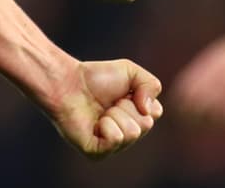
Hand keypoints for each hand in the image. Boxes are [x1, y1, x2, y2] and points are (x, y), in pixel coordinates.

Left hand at [47, 59, 163, 157]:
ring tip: (101, 112)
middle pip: (145, 124)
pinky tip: (95, 123)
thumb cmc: (97, 78)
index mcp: (136, 118)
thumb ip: (151, 85)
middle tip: (110, 102)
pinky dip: (106, 125)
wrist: (69, 83)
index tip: (124, 92)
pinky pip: (115, 139)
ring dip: (116, 114)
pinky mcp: (98, 153)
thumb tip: (149, 111)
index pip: (155, 113)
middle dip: (127, 106)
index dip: (140, 97)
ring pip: (132, 133)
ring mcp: (112, 146)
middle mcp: (127, 134)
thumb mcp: (131, 71)